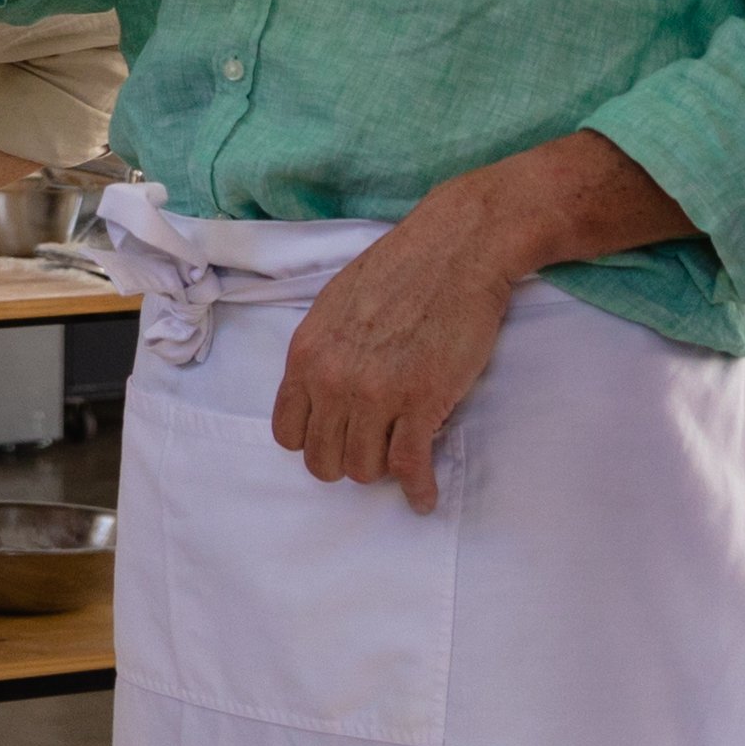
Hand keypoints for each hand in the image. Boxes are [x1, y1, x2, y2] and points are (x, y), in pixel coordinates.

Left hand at [269, 188, 534, 509]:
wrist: (457, 249)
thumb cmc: (401, 269)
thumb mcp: (335, 306)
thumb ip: (322, 353)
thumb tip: (323, 392)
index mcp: (307, 355)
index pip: (288, 433)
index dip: (313, 442)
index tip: (336, 438)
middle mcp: (333, 380)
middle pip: (323, 460)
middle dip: (347, 461)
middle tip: (372, 449)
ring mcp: (377, 394)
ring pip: (363, 469)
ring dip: (382, 470)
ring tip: (399, 459)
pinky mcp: (421, 401)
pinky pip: (409, 466)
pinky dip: (418, 489)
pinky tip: (424, 496)